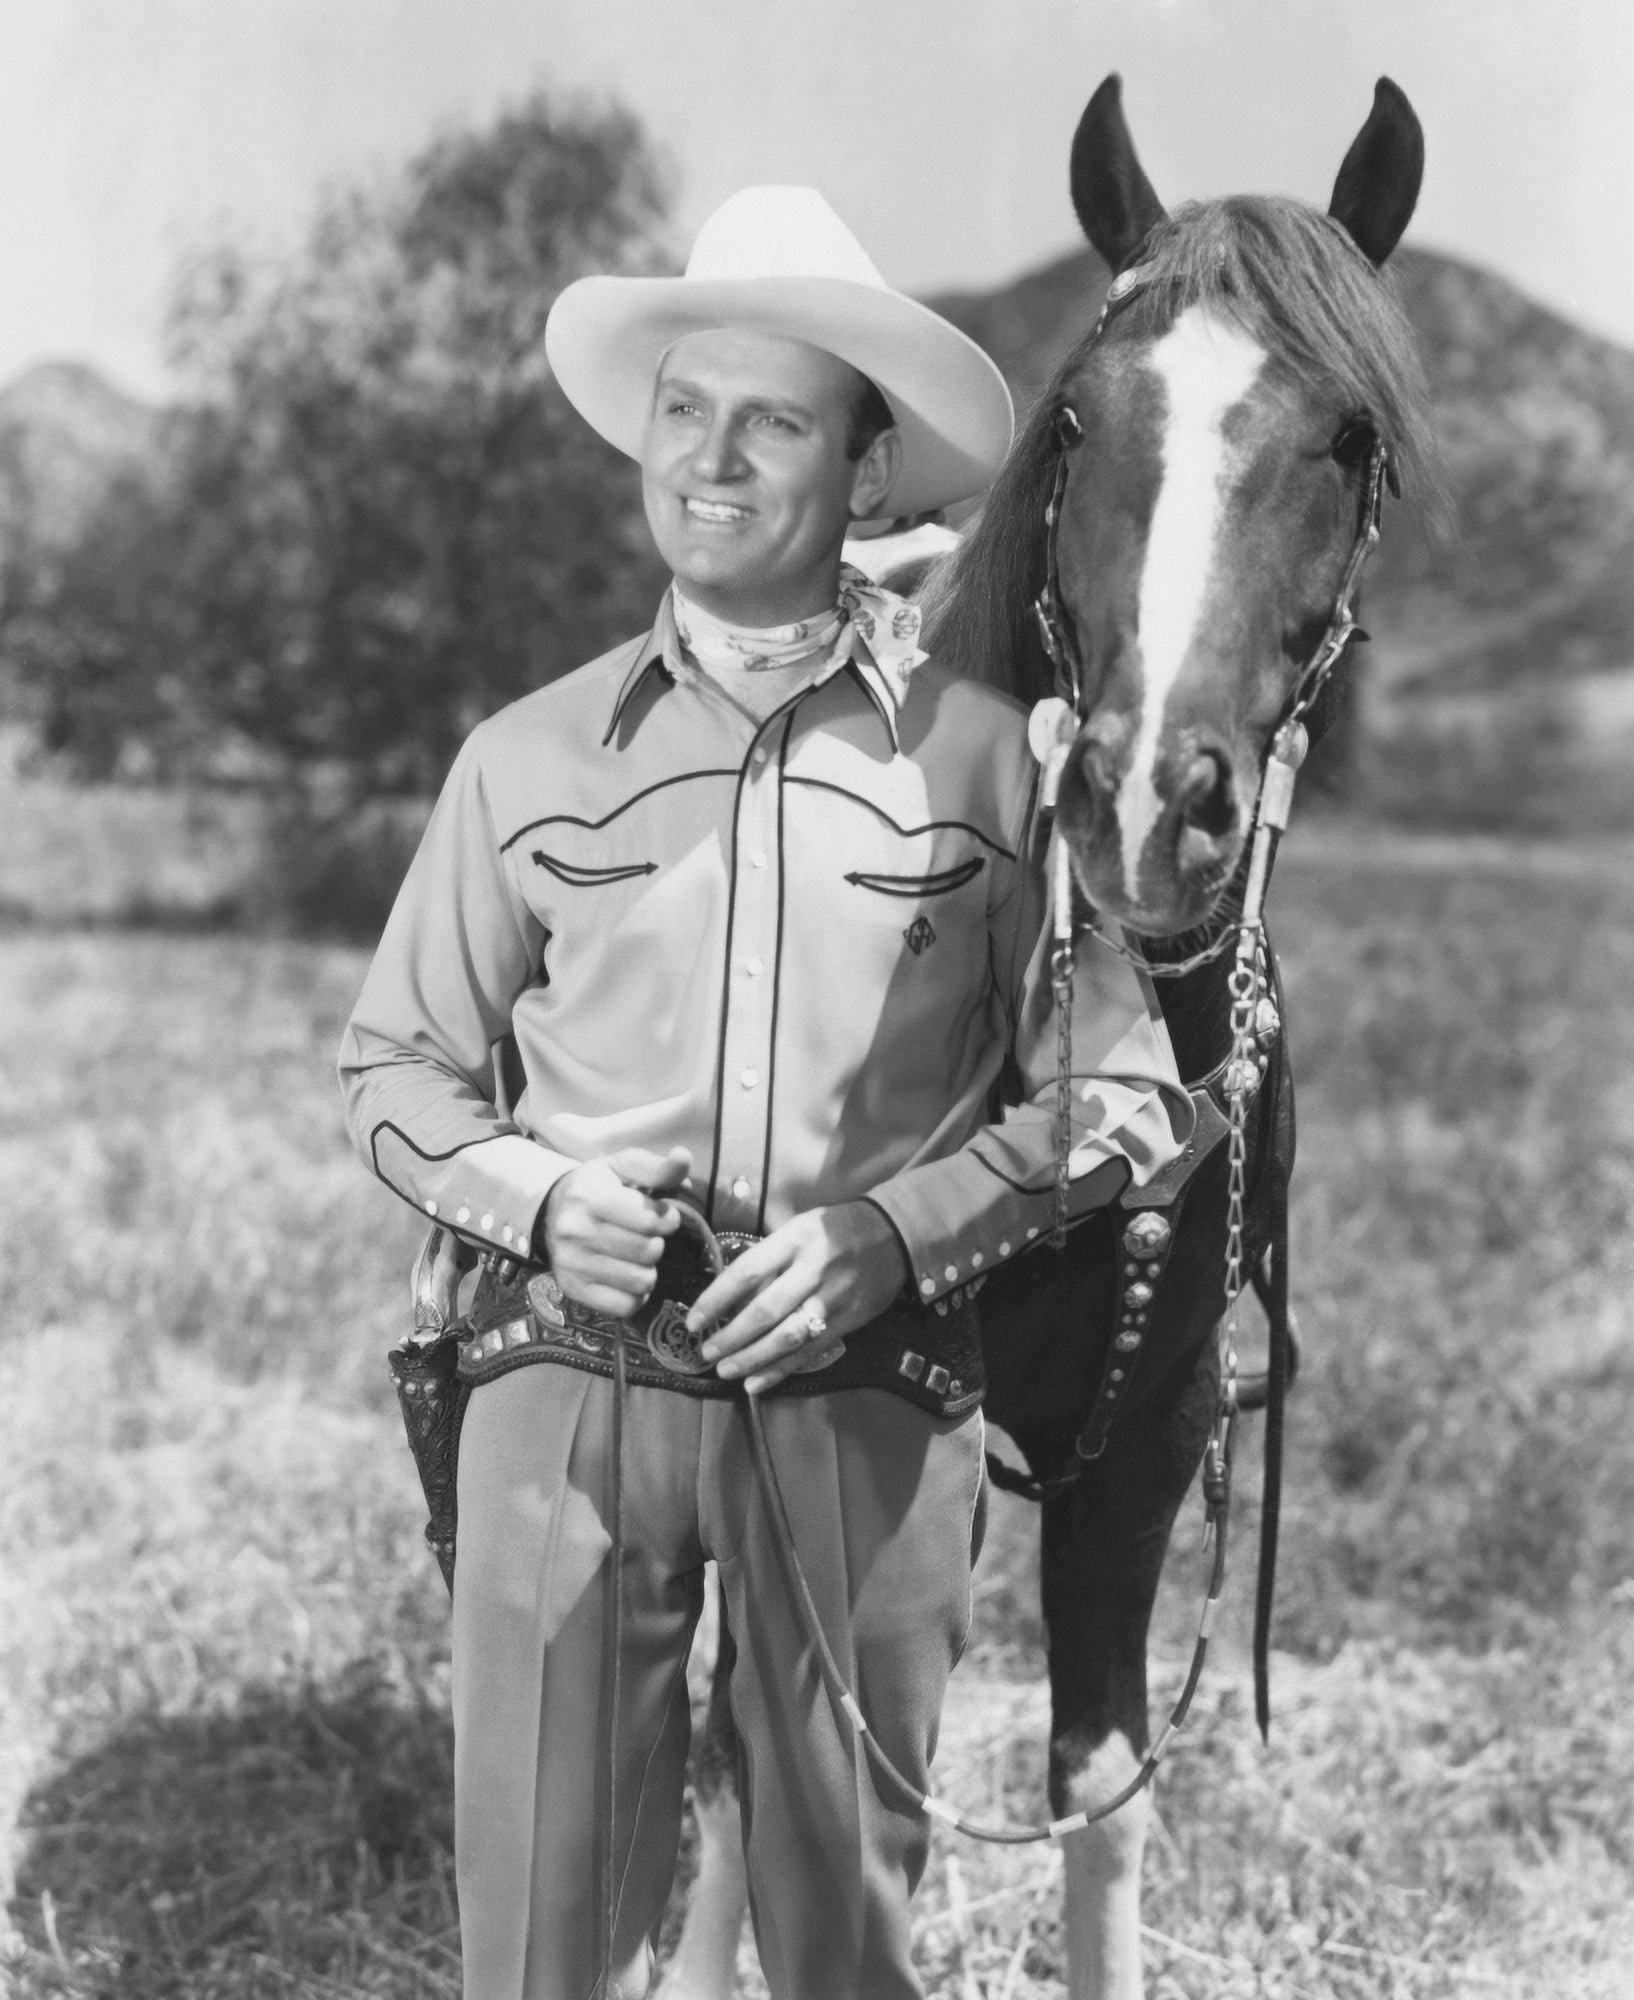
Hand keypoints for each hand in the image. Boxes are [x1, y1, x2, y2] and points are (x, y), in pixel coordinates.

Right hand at [542, 1146, 690, 1317]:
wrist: (551, 1210)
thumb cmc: (597, 1186)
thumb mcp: (623, 1167)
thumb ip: (657, 1166)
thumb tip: (683, 1156)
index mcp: (589, 1196)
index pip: (650, 1220)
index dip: (667, 1218)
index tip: (662, 1215)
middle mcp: (575, 1231)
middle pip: (649, 1251)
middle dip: (657, 1243)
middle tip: (645, 1236)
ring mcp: (571, 1264)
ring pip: (641, 1281)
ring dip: (648, 1269)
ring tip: (635, 1255)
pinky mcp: (573, 1289)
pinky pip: (625, 1306)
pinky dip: (635, 1295)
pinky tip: (627, 1276)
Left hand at [689, 1201, 909, 1395]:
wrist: (895, 1235)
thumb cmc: (836, 1228)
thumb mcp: (800, 1227)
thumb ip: (769, 1257)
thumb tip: (730, 1293)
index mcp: (795, 1240)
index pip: (747, 1272)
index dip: (717, 1299)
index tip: (694, 1320)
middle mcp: (812, 1270)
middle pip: (765, 1310)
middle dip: (731, 1336)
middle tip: (706, 1353)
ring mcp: (832, 1299)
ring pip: (786, 1336)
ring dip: (752, 1358)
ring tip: (726, 1371)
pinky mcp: (848, 1321)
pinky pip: (809, 1351)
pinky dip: (780, 1370)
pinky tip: (756, 1383)